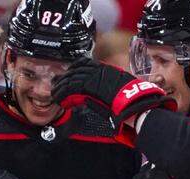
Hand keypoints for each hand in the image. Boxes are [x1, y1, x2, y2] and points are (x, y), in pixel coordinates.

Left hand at [51, 59, 174, 137]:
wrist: (134, 103)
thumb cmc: (131, 99)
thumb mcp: (120, 87)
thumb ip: (108, 85)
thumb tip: (100, 91)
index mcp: (106, 68)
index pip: (84, 63)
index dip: (74, 68)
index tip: (68, 74)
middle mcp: (98, 70)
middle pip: (75, 70)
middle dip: (65, 78)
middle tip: (57, 85)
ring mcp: (93, 77)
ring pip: (71, 78)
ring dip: (61, 87)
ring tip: (56, 94)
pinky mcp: (88, 87)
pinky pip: (71, 88)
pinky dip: (63, 93)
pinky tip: (59, 99)